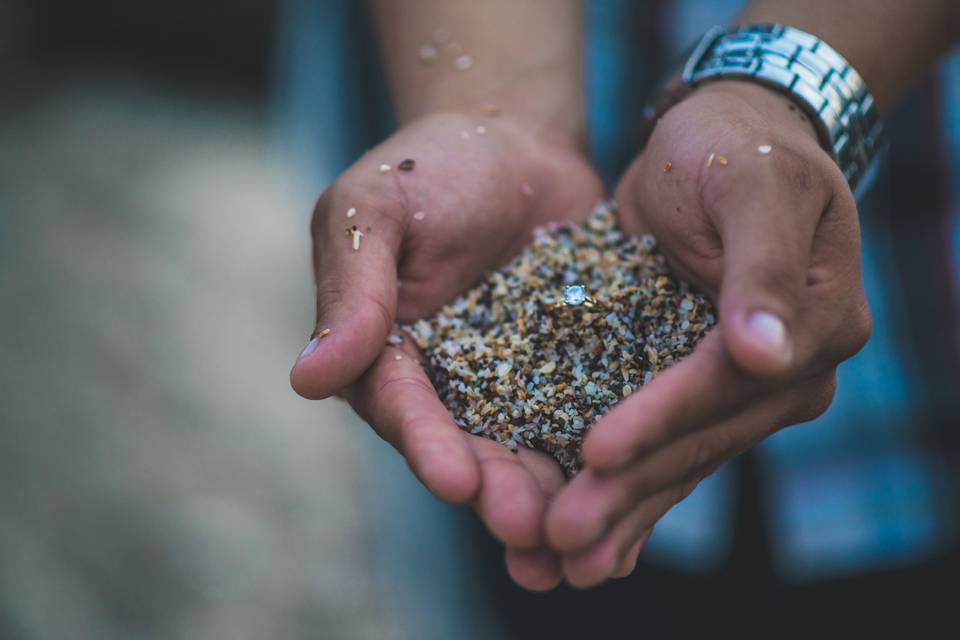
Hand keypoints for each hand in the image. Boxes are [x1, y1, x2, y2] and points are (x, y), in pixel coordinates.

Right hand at [290, 110, 604, 589]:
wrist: (514, 142)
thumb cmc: (429, 167)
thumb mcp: (374, 210)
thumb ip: (351, 290)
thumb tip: (306, 380)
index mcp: (385, 353)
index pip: (400, 406)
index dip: (427, 444)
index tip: (453, 480)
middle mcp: (445, 383)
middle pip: (468, 445)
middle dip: (497, 489)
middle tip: (529, 526)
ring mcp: (512, 382)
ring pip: (529, 445)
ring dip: (552, 490)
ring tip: (584, 529)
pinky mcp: (570, 371)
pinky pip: (588, 412)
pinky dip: (605, 453)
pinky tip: (634, 486)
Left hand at [544, 81, 871, 586]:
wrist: (719, 137)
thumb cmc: (737, 145)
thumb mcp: (752, 185)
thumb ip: (762, 270)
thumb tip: (771, 359)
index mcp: (814, 323)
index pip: (726, 384)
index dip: (661, 419)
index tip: (594, 451)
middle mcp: (784, 371)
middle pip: (699, 439)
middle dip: (630, 488)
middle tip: (561, 536)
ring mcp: (739, 386)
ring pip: (678, 458)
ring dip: (621, 510)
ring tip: (560, 557)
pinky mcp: (693, 384)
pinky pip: (662, 445)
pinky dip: (628, 488)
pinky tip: (592, 535)